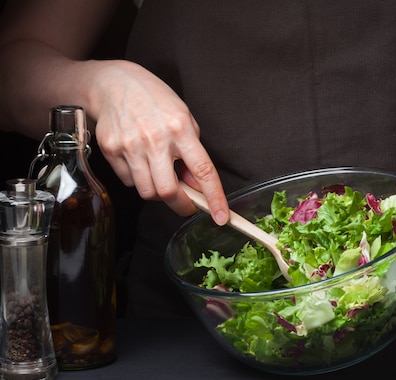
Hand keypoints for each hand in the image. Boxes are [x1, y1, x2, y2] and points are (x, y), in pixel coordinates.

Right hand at [89, 60, 228, 224]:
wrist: (112, 84)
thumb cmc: (154, 100)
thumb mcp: (184, 118)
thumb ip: (191, 153)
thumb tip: (196, 186)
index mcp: (180, 129)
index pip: (203, 171)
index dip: (214, 198)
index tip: (221, 217)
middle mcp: (155, 139)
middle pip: (168, 192)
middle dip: (181, 205)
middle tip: (187, 204)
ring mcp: (130, 146)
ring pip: (147, 192)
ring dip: (159, 193)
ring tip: (160, 175)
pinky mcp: (111, 151)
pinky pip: (129, 182)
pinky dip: (139, 180)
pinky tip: (140, 162)